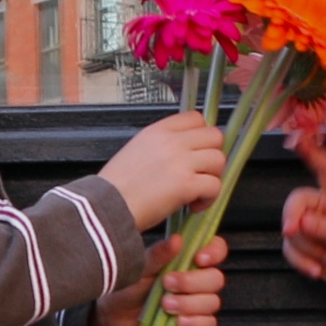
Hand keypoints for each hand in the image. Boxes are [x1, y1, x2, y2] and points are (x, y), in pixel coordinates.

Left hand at [90, 235, 229, 325]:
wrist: (114, 319)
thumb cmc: (128, 288)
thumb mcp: (139, 268)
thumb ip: (158, 255)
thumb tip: (177, 239)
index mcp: (186, 260)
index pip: (216, 249)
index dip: (214, 252)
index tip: (198, 258)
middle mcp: (196, 280)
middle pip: (216, 278)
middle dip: (192, 282)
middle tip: (167, 284)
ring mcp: (196, 303)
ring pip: (212, 302)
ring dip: (189, 304)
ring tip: (165, 305)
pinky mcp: (194, 325)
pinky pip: (209, 324)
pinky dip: (196, 323)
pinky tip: (178, 322)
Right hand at [98, 111, 227, 229]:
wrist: (106, 207)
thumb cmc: (116, 187)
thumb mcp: (136, 150)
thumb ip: (161, 145)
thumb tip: (185, 150)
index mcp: (157, 131)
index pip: (196, 118)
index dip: (203, 136)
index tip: (198, 152)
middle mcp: (171, 141)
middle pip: (214, 136)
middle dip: (212, 156)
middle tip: (201, 173)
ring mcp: (180, 162)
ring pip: (218, 160)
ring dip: (212, 178)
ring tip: (196, 192)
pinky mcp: (185, 184)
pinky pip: (214, 185)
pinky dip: (208, 199)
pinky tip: (193, 206)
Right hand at [281, 137, 325, 289]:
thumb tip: (302, 222)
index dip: (313, 155)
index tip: (300, 140)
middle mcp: (320, 205)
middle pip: (295, 203)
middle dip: (293, 219)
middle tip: (292, 232)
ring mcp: (308, 224)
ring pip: (291, 232)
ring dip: (307, 250)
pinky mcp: (300, 243)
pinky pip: (289, 250)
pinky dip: (301, 262)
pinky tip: (316, 270)